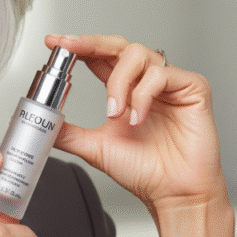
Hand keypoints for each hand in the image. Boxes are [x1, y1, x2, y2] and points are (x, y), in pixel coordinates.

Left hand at [47, 34, 234, 236]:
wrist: (174, 194)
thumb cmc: (146, 171)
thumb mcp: (95, 147)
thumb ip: (68, 132)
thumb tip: (42, 123)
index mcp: (126, 89)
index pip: (100, 56)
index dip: (78, 46)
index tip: (55, 42)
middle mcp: (147, 81)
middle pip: (118, 44)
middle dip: (90, 44)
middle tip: (70, 48)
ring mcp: (171, 82)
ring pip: (137, 54)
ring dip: (118, 82)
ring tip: (114, 113)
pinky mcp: (193, 87)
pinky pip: (162, 74)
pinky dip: (142, 95)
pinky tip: (137, 118)